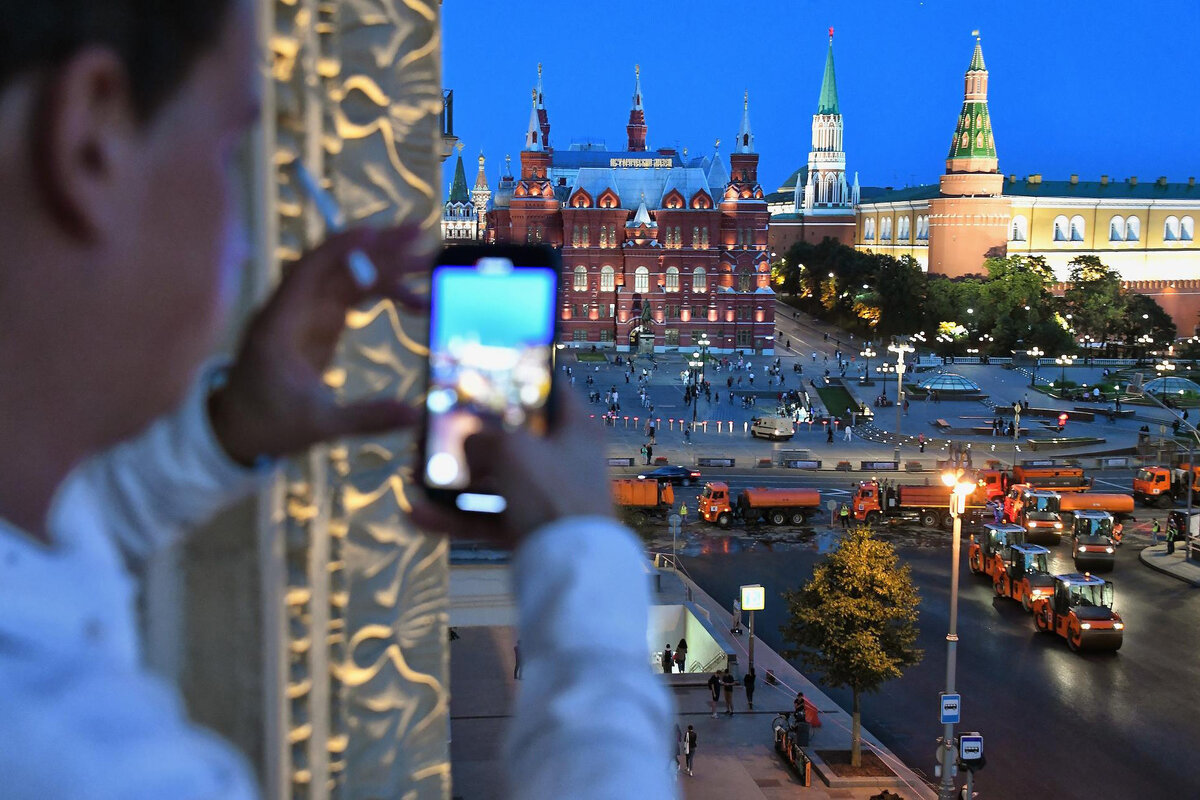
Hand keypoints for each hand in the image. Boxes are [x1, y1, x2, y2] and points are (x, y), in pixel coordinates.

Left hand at [208, 225, 433, 463]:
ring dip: (386, 267)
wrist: (240, 428)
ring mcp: (308, 313)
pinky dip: (381, 292)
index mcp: (280, 324)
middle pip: (336, 265)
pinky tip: (412, 299)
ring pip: (349, 277)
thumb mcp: (318, 424)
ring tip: (427, 265)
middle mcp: (294, 308)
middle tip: (419, 237)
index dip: (341, 248)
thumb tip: (413, 415)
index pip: (309, 270)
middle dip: (378, 249)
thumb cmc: (269, 424)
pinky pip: (353, 295)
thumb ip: (366, 418)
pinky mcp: (320, 323)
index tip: (376, 232)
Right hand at [411, 384, 614, 548]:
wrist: (571, 567)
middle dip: (469, 438)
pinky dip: (456, 517)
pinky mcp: (529, 529)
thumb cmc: (553, 493)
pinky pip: (486, 517)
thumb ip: (481, 438)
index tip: (485, 376)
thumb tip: (465, 446)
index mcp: (575, 427)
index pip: (550, 389)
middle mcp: (564, 459)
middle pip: (511, 439)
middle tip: (436, 432)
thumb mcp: (512, 450)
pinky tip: (419, 515)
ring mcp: (545, 497)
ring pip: (493, 481)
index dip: (518, 379)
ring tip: (417, 475)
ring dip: (454, 480)